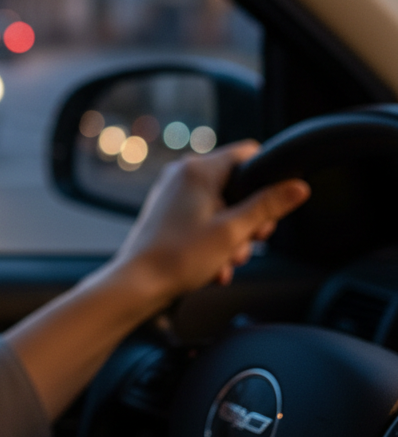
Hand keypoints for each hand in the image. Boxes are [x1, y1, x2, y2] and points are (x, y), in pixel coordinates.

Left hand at [111, 141, 309, 303]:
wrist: (138, 282)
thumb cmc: (180, 256)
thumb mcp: (234, 232)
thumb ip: (268, 206)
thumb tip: (298, 186)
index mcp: (198, 169)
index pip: (248, 154)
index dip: (267, 180)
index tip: (270, 211)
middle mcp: (183, 173)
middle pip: (236, 185)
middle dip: (248, 220)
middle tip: (249, 243)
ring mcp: (173, 192)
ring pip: (222, 208)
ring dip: (232, 238)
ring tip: (226, 261)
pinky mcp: (168, 211)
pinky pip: (203, 219)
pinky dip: (213, 242)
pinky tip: (215, 268)